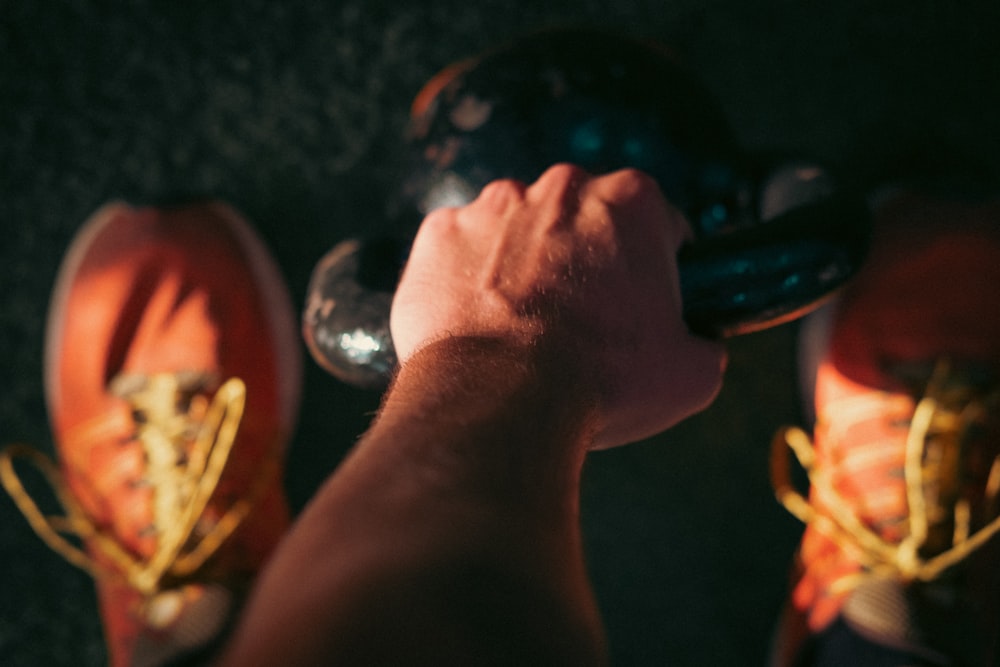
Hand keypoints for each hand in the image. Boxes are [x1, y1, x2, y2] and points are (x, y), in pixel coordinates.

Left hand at [390, 164, 726, 447]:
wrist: (499, 399)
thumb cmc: (600, 383)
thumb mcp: (690, 374)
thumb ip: (703, 342)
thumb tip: (700, 344)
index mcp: (632, 201)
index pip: (655, 223)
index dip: (652, 266)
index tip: (640, 302)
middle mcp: (562, 186)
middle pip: (582, 219)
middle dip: (585, 260)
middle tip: (581, 321)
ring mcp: (493, 204)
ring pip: (518, 230)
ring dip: (523, 265)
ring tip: (522, 328)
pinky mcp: (440, 232)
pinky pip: (461, 250)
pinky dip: (469, 279)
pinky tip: (479, 323)